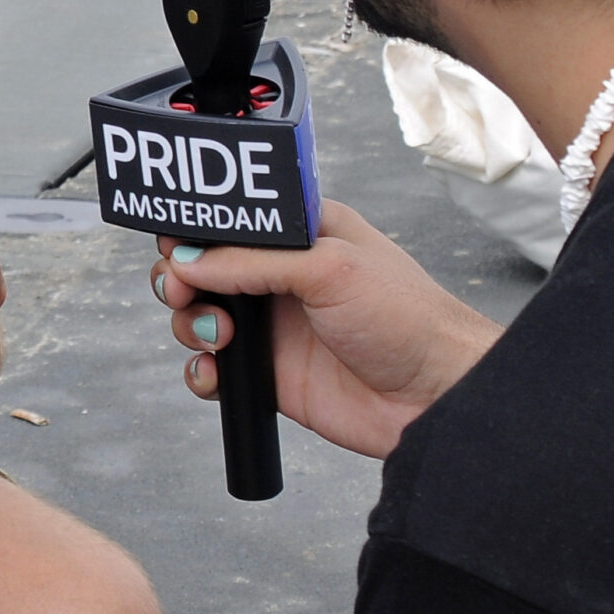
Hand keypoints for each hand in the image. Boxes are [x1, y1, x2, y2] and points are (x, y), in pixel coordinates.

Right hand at [157, 197, 501, 456]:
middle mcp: (279, 274)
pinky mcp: (268, 373)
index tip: (177, 245)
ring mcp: (272, 325)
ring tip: (216, 335)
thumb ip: (253, 262)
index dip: (197, 228)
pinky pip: (214, 367)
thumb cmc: (407, 318)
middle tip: (182, 292)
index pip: (230, 217)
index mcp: (297, 233)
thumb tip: (189, 260)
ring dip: (189, 323)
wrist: (436, 396)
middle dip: (179, 276)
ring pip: (199, 314)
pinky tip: (216, 372)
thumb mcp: (329, 269)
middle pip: (202, 264)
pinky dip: (202, 370)